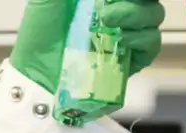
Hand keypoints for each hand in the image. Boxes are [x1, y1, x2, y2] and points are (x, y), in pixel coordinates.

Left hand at [10, 0, 165, 92]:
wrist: (32, 72)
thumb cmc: (38, 35)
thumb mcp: (49, 1)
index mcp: (103, 0)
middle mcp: (119, 14)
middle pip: (148, 2)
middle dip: (134, 1)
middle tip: (106, 7)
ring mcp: (124, 37)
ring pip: (153, 18)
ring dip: (136, 15)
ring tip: (107, 21)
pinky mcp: (126, 62)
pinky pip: (150, 48)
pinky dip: (141, 39)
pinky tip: (122, 39)